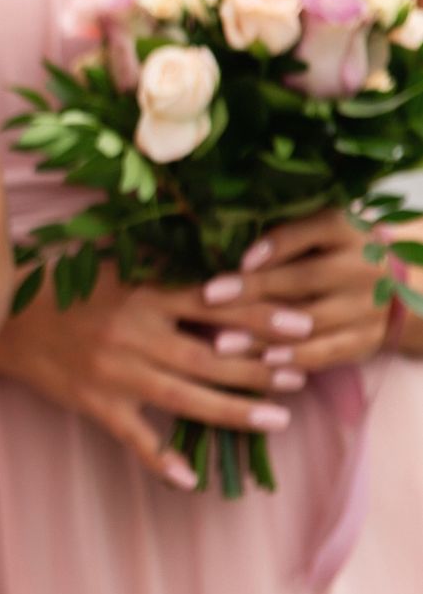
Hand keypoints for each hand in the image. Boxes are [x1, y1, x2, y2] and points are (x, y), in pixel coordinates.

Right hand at [0, 270, 294, 487]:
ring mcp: (115, 373)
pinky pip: (133, 435)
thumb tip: (219, 267)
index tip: (301, 325)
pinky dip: (159, 458)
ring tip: (277, 419)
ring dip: (234, 410)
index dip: (261, 315)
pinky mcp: (95, 402)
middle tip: (299, 376)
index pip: (215, 304)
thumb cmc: (62, 286)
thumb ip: (163, 268)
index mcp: (143, 296)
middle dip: (259, 368)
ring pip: (185, 397)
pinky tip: (189, 478)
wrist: (1, 319)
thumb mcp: (114, 266)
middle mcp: (134, 335)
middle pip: (210, 356)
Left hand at [199, 212, 390, 370]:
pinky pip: (328, 352)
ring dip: (264, 334)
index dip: (273, 247)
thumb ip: (276, 241)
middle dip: (254, 289)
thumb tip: (212, 246)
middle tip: (209, 297)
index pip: (308, 232)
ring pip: (312, 321)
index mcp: (343, 230)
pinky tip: (263, 363)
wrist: (384, 288)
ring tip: (222, 342)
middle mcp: (361, 266)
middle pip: (305, 278)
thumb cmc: (323, 255)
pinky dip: (295, 358)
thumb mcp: (309, 237)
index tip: (238, 260)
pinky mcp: (364, 339)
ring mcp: (367, 306)